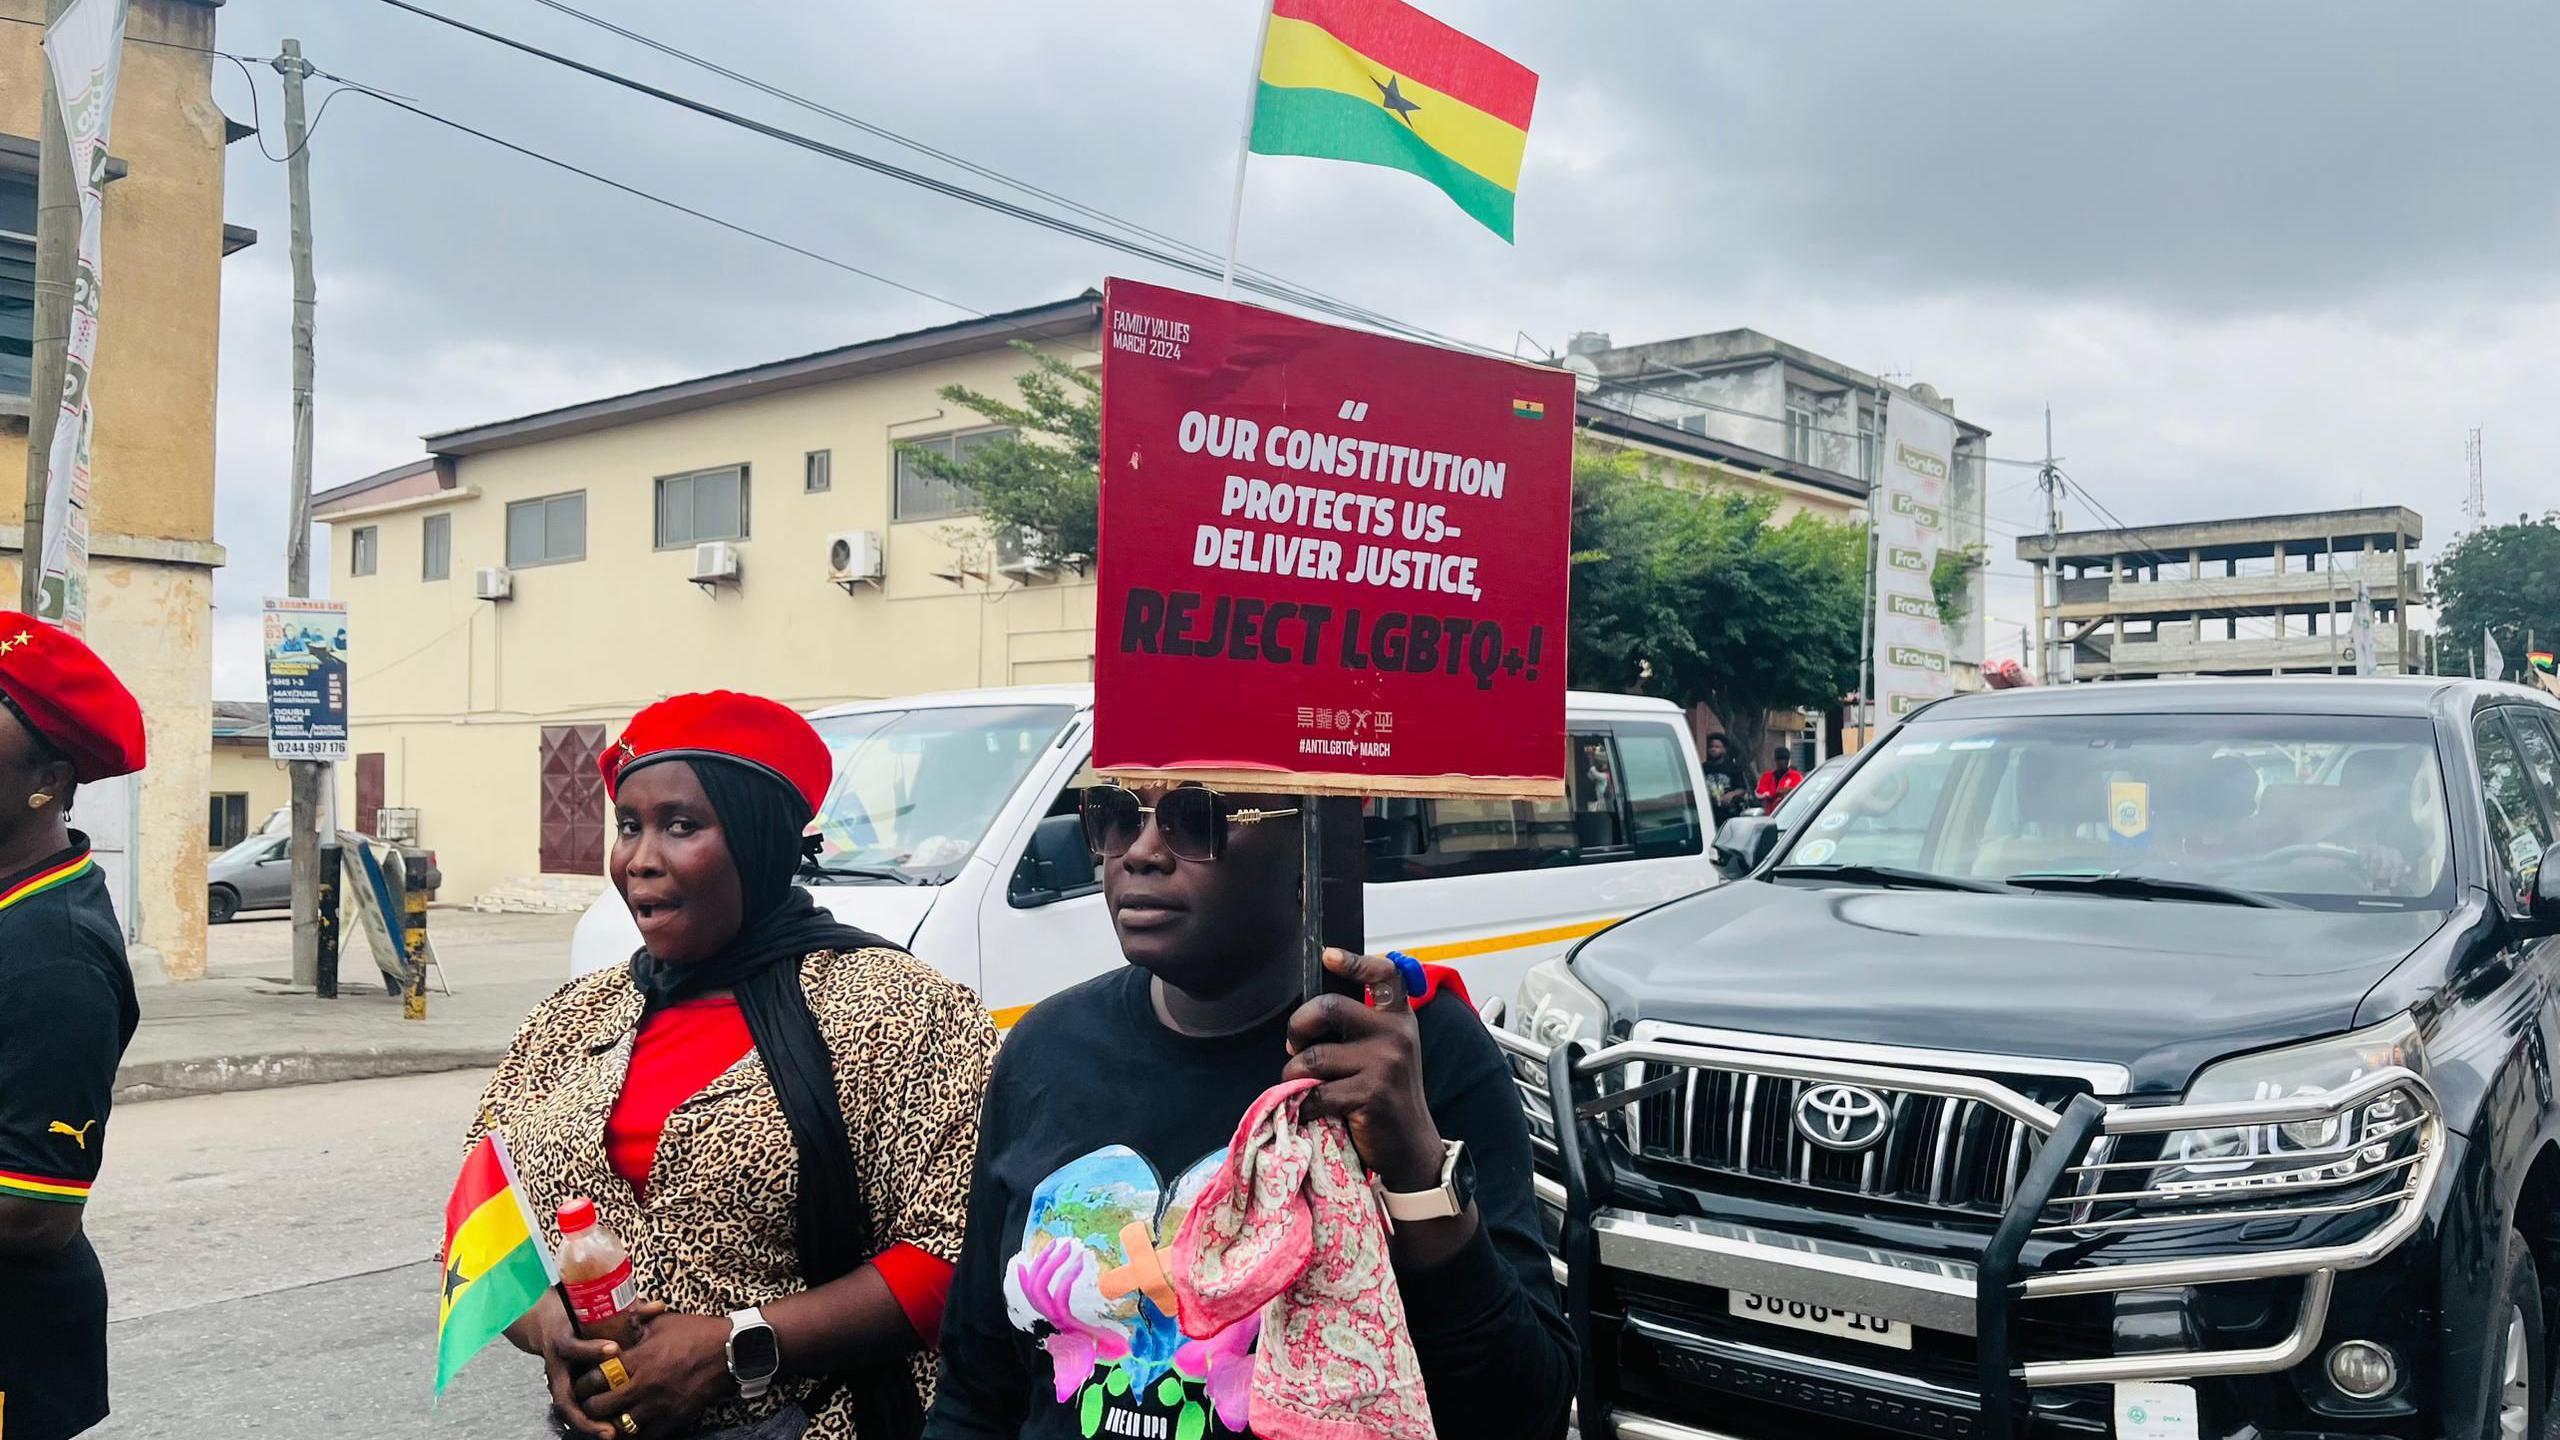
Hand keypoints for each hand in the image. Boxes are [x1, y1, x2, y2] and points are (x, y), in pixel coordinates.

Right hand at [519, 1295, 621, 1439]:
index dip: (592, 1350)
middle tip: (612, 1408)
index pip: (573, 1347)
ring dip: (588, 1423)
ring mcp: (558, 1383)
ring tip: (610, 1433)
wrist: (547, 1326)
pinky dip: (589, 1424)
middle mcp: (557, 1367)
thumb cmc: (577, 1318)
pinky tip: (608, 1432)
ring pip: (568, 1409)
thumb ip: (626, 1310)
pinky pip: (574, 1413)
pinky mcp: (564, 1394)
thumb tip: (658, 1306)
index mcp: (563, 1342)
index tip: (614, 1349)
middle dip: (587, 1404)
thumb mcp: (593, 1311)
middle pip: (564, 1393)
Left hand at [572, 1302, 733, 1434]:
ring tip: (607, 1418)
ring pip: (619, 1427)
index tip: (583, 1383)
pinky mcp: (675, 1418)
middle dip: (590, 1405)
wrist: (730, 1349)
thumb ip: (636, 1325)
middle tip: (590, 1402)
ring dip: (610, 1423)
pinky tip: (632, 1426)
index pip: (595, 1378)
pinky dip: (636, 1433)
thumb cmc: (696, 1332)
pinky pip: (646, 1436)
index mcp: (639, 1359)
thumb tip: (616, 1320)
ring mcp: (659, 1405)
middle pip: (600, 1406)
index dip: (584, 1383)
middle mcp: (644, 1385)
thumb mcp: (662, 1322)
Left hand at [1283, 948, 1443, 1190]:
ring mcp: (1386, 1063)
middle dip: (1298, 1027)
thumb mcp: (1389, 1054)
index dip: (1354, 961)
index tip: (1329, 956)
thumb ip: (1362, 1030)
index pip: (1384, 975)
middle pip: (1328, 1008)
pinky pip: (1316, 1092)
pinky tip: (1311, 1111)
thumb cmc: (1388, 1098)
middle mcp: (1396, 1034)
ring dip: (1294, 1075)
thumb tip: (1307, 1023)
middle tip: (1295, 1047)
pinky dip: (1303, 1105)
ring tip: (1303, 1087)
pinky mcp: (1372, 1094)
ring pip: (1312, 1057)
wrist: (1412, 1148)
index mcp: (1399, 1020)